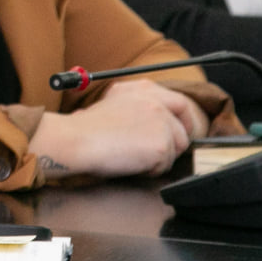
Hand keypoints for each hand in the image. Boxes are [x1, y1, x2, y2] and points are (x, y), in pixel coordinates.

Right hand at [29, 79, 208, 178]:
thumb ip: (137, 107)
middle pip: (183, 127)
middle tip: (162, 154)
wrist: (77, 140)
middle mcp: (156, 101)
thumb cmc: (87, 128)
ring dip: (160, 159)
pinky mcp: (162, 144)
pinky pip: (165, 165)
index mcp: (143, 89)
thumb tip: (151, 126)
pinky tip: (131, 164)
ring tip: (134, 158)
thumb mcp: (113, 104)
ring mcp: (161, 121)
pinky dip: (151, 170)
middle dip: (177, 143)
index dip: (183, 120)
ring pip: (176, 149)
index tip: (179, 132)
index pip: (179, 102)